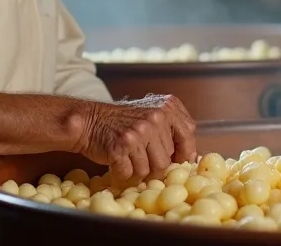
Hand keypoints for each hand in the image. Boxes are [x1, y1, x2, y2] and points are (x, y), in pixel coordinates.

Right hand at [74, 94, 196, 184]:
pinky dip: (122, 174)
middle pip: (167, 160)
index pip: (188, 134)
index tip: (177, 161)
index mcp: (167, 107)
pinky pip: (130, 174)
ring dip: (137, 170)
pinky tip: (116, 161)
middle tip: (139, 157)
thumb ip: (172, 130)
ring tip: (128, 158)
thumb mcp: (152, 116)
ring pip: (149, 170)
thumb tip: (192, 159)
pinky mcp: (122, 146)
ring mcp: (139, 132)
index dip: (184, 152)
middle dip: (154, 165)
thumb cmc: (122, 122)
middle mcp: (156, 117)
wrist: (88, 120)